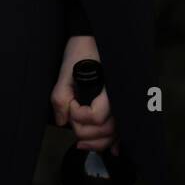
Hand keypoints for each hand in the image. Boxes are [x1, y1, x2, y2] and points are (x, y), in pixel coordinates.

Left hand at [50, 35, 119, 155]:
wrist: (93, 34)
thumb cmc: (82, 47)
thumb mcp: (66, 68)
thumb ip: (61, 95)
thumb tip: (62, 121)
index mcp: (108, 88)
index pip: (97, 116)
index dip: (79, 115)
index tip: (71, 102)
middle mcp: (119, 98)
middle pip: (106, 130)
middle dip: (85, 132)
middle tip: (71, 120)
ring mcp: (122, 101)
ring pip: (115, 134)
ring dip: (97, 142)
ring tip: (81, 142)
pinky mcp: (121, 102)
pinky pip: (123, 129)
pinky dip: (116, 141)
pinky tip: (112, 150)